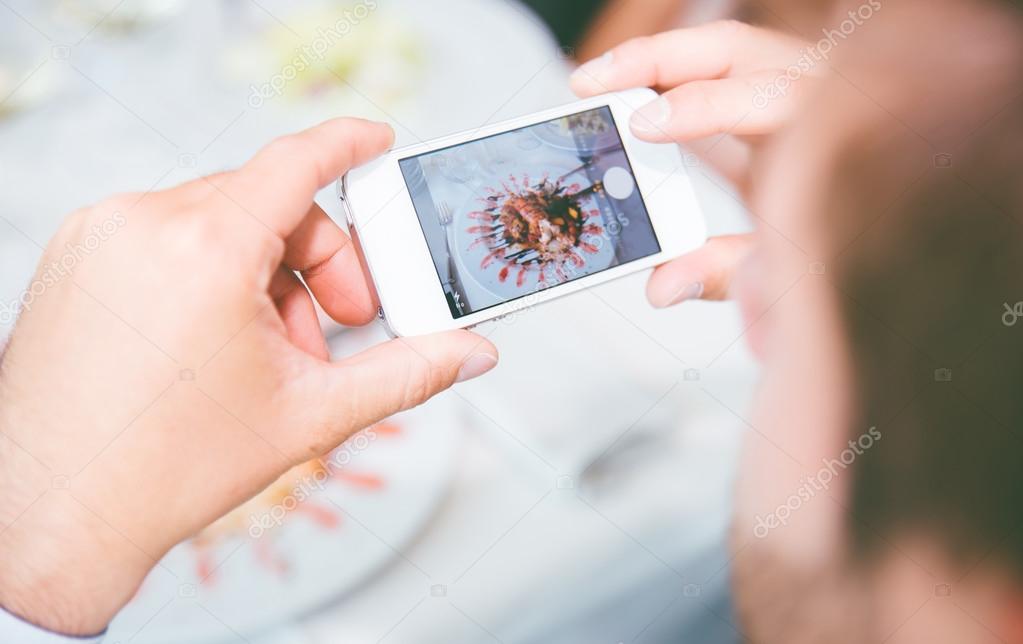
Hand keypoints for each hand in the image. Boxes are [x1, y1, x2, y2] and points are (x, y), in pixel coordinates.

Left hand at [0, 118, 497, 634]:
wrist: (58, 516)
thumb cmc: (161, 471)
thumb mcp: (310, 414)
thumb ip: (407, 373)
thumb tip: (465, 354)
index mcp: (203, 249)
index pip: (296, 162)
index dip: (349, 145)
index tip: (376, 143)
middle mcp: (143, 226)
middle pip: (267, 204)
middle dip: (319, 263)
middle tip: (339, 323)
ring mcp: (101, 238)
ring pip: (219, 220)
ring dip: (265, 275)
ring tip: (271, 352)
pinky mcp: (79, 257)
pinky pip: (170, 235)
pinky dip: (211, 272)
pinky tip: (219, 340)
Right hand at [570, 21, 814, 304]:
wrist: (868, 249)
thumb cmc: (837, 248)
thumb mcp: (790, 271)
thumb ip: (727, 273)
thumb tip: (662, 284)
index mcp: (828, 135)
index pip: (766, 96)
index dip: (700, 107)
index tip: (643, 126)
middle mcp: (811, 98)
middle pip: (733, 50)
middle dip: (658, 60)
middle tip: (593, 84)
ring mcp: (784, 91)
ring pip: (720, 52)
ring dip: (652, 63)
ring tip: (592, 85)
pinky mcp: (758, 102)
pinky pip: (708, 75)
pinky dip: (660, 81)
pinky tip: (618, 95)